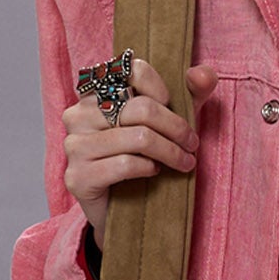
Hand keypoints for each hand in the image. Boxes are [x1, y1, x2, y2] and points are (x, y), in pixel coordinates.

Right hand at [63, 58, 218, 248]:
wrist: (124, 208)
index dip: (161, 89)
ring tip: (183, 162)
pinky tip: (154, 172)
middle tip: (192, 145)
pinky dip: (148, 168)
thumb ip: (191, 92)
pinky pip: (124, 165)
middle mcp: (78, 114)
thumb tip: (204, 75)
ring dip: (170, 152)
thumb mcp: (173, 119)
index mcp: (96, 92)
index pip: (132, 70)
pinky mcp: (77, 177)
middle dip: (176, 128)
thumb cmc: (146, 155)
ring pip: (137, 138)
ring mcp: (74, 145)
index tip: (173, 109)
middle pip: (141, 109)